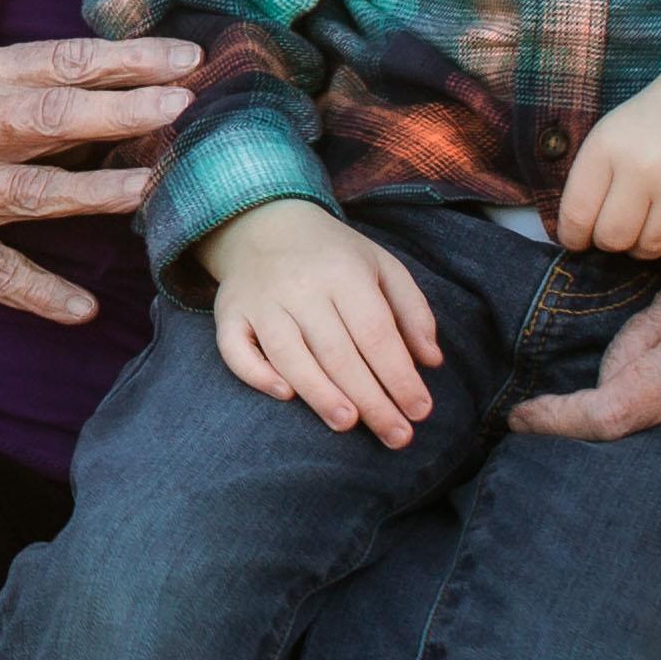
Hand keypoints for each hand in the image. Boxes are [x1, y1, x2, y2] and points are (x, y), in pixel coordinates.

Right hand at [0, 38, 202, 322]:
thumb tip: (49, 82)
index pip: (55, 60)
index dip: (124, 58)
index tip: (182, 54)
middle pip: (58, 117)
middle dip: (130, 111)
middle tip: (190, 105)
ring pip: (39, 193)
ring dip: (104, 193)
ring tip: (156, 190)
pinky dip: (40, 294)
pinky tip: (82, 309)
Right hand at [196, 195, 440, 446]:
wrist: (265, 223)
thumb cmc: (334, 255)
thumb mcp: (382, 266)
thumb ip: (412, 311)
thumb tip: (431, 362)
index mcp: (344, 272)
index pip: (376, 334)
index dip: (399, 376)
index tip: (420, 411)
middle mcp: (300, 286)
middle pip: (338, 353)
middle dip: (371, 399)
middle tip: (396, 436)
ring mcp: (261, 301)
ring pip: (290, 356)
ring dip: (320, 394)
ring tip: (349, 424)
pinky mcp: (229, 313)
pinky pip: (236, 350)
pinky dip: (257, 374)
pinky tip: (284, 395)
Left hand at [556, 13, 660, 256]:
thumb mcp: (618, 128)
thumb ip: (595, 177)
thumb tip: (577, 233)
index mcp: (608, 144)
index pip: (576, 216)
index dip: (574, 236)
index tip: (581, 239)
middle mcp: (644, 166)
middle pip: (612, 239)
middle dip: (612, 241)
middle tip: (623, 227)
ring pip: (650, 248)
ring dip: (646, 243)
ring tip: (653, 218)